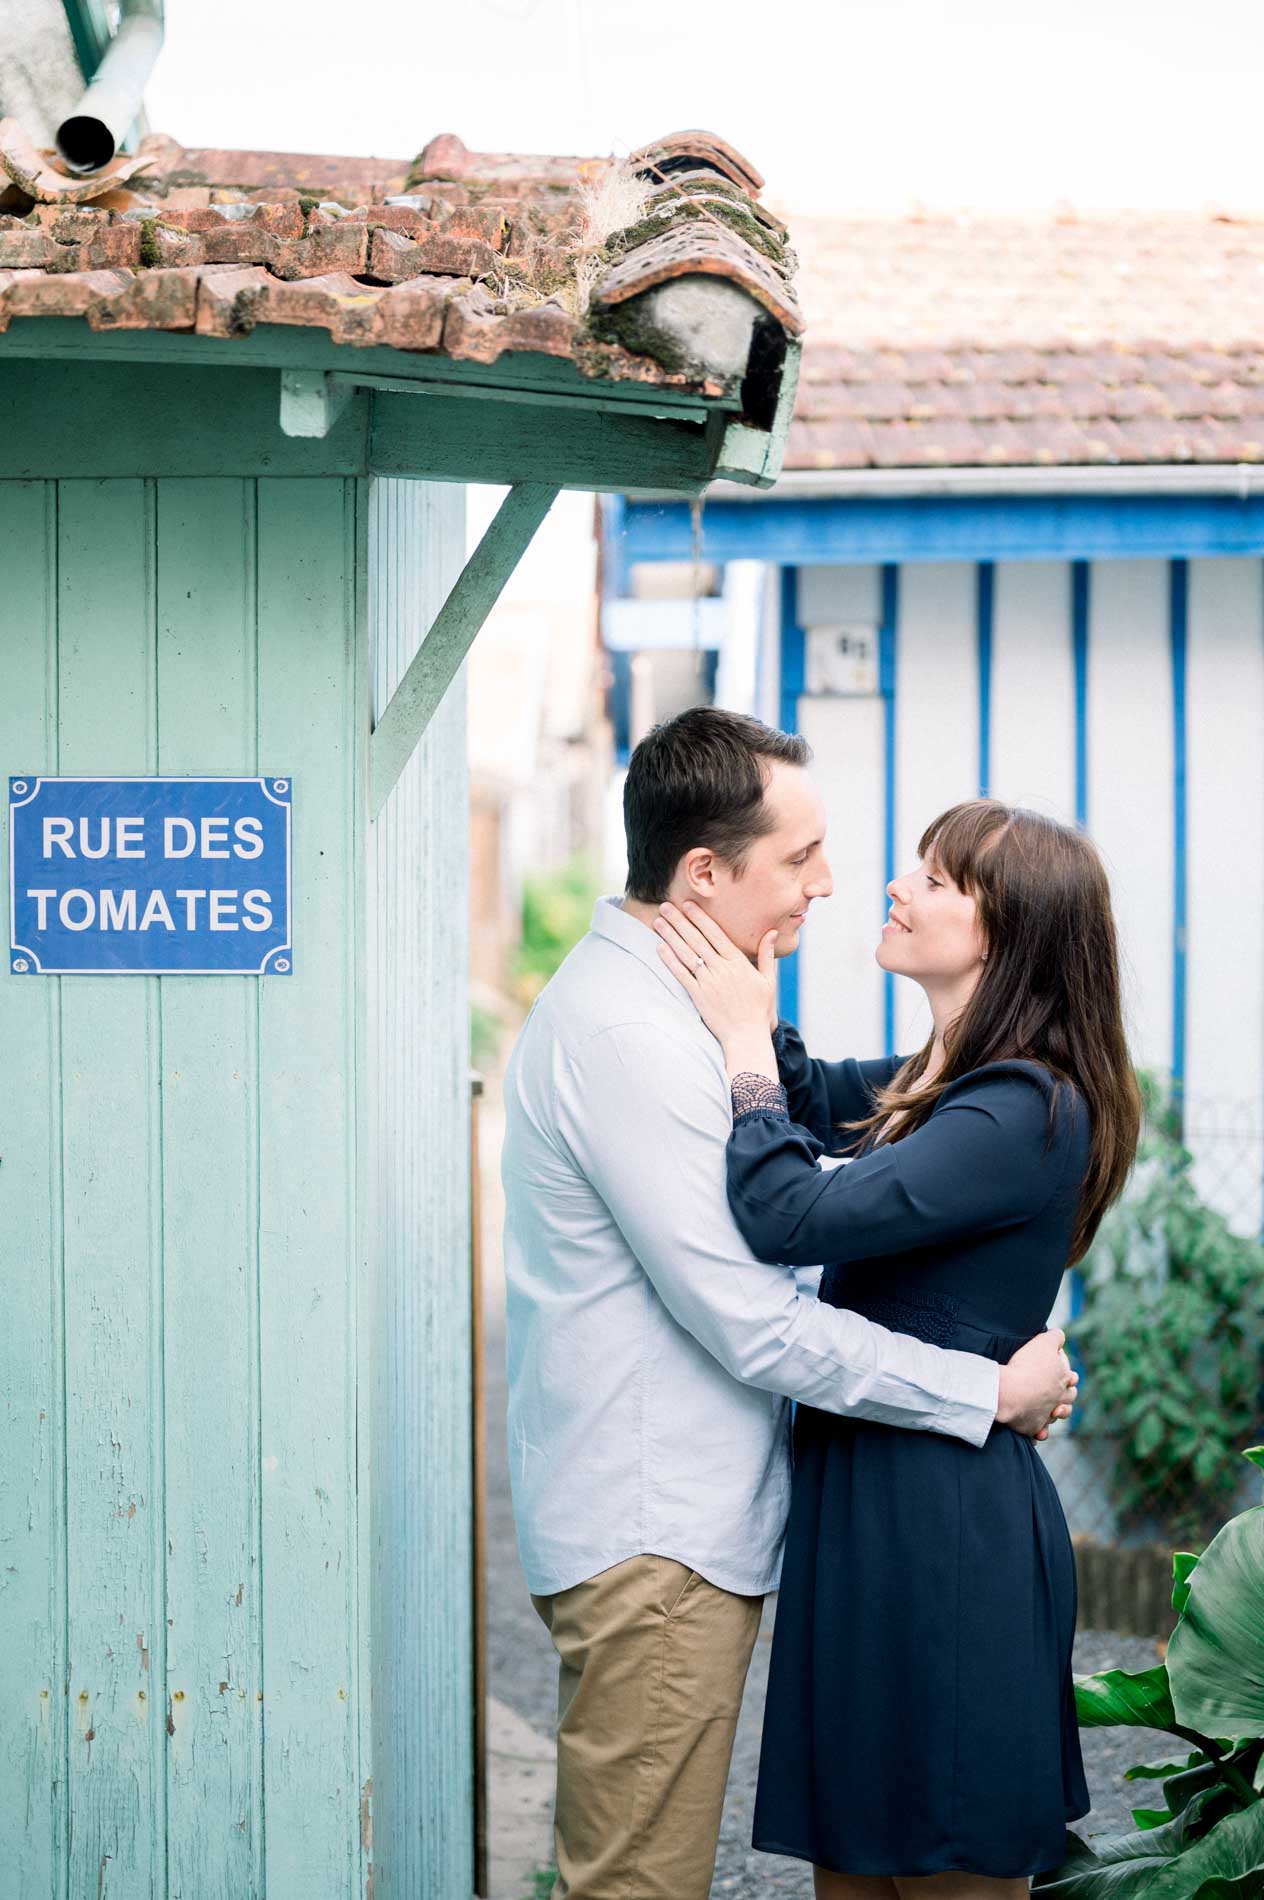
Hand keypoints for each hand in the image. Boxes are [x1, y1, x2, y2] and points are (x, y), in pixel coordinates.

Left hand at [654, 901, 777, 1052]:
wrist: (746, 1036)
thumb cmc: (759, 1009)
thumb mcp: (768, 980)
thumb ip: (766, 955)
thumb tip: (771, 932)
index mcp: (738, 963)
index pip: (716, 934)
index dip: (700, 918)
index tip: (688, 904)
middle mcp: (722, 970)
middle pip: (697, 940)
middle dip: (680, 921)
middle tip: (666, 906)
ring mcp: (708, 983)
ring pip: (687, 954)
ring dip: (671, 936)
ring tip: (659, 922)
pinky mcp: (698, 996)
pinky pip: (681, 975)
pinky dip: (670, 961)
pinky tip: (660, 948)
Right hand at [996, 1329, 1078, 1440]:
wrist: (1011, 1392)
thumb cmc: (1027, 1366)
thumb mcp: (1043, 1342)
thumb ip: (1055, 1337)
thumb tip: (1060, 1336)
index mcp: (1064, 1379)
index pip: (1072, 1377)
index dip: (1066, 1372)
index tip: (1056, 1368)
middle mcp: (1059, 1399)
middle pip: (1069, 1398)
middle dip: (1065, 1395)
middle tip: (1056, 1390)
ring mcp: (1047, 1414)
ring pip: (1057, 1416)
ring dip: (1055, 1413)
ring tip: (1051, 1409)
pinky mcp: (1033, 1427)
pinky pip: (1038, 1432)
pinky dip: (1039, 1432)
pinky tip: (1037, 1430)